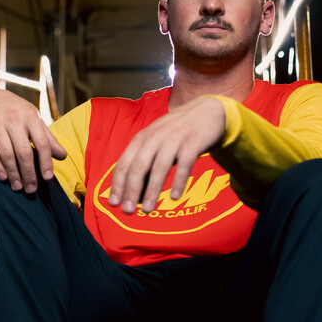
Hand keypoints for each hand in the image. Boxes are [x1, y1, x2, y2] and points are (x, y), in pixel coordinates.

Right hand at [0, 88, 65, 193]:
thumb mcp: (33, 118)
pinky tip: (2, 177)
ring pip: (6, 154)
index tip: (47, 178)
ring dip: (13, 173)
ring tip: (18, 187)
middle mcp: (13, 118)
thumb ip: (47, 137)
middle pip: (23, 152)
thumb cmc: (15, 111)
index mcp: (30, 116)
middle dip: (28, 173)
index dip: (45, 161)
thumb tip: (63, 155)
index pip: (41, 142)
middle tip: (31, 189)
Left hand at [108, 97, 226, 213]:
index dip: (118, 184)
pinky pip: (184, 164)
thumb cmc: (177, 132)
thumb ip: (145, 160)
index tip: (114, 202)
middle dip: (131, 189)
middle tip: (128, 210)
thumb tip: (134, 191)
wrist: (207, 111)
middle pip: (139, 166)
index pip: (124, 163)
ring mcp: (174, 138)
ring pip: (159, 167)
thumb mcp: (156, 141)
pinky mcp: (193, 142)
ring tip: (147, 208)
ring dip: (152, 190)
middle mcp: (155, 137)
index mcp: (142, 138)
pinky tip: (174, 196)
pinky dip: (178, 181)